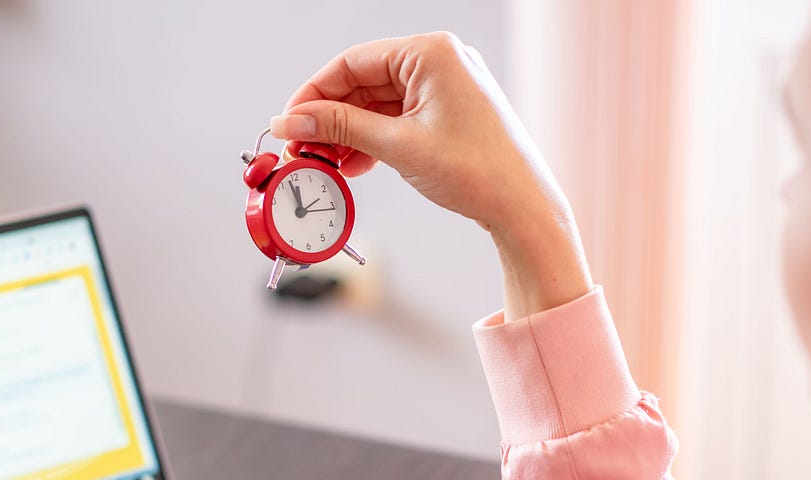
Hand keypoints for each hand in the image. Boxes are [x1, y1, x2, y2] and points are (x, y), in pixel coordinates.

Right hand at [271, 32, 590, 319]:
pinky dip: (373, 139)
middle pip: (363, 82)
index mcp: (431, 52)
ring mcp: (446, 85)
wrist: (523, 208)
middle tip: (302, 148)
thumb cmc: (476, 171)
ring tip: (325, 163)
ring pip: (378, 103)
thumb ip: (339, 127)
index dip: (314, 93)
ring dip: (349, 132)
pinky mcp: (449, 111)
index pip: (353, 62)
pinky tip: (353, 165)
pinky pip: (397, 117)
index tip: (288, 122)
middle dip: (330, 118)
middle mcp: (440, 60)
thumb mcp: (397, 146)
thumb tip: (292, 120)